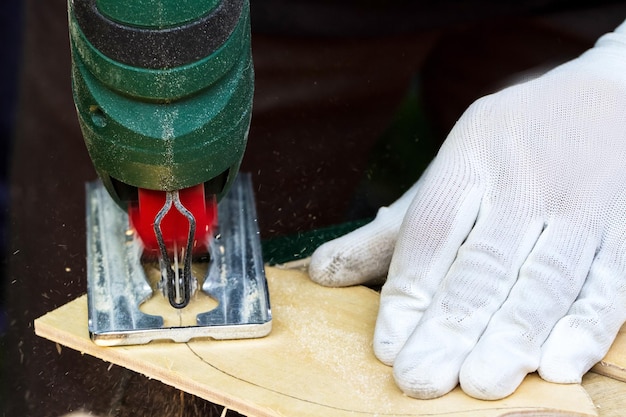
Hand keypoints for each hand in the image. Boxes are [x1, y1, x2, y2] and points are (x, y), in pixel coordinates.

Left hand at [309, 21, 625, 399]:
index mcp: (470, 157)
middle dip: (451, 328)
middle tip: (420, 380)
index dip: (408, 293)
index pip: (430, 233)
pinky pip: (606, 282)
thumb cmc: (513, 146)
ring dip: (511, 337)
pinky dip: (584, 326)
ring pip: (544, 279)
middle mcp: (523, 179)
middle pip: (482, 265)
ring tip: (478, 383)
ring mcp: (579, 203)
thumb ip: (392, 230)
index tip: (389, 346)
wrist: (613, 96)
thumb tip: (321, 273)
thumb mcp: (451, 170)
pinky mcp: (625, 226)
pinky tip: (557, 364)